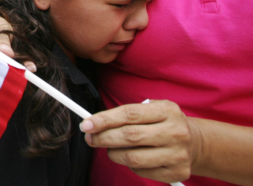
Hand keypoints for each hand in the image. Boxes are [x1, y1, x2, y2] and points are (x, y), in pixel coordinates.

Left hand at [80, 100, 195, 182]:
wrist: (196, 142)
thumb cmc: (163, 123)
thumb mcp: (152, 109)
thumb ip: (127, 113)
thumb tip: (95, 122)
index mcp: (167, 111)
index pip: (129, 114)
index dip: (104, 120)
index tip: (86, 124)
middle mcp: (175, 132)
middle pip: (130, 137)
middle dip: (103, 138)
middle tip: (90, 138)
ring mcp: (178, 154)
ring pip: (133, 158)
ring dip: (114, 154)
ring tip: (110, 149)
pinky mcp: (178, 172)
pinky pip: (142, 172)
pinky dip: (130, 166)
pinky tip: (131, 158)